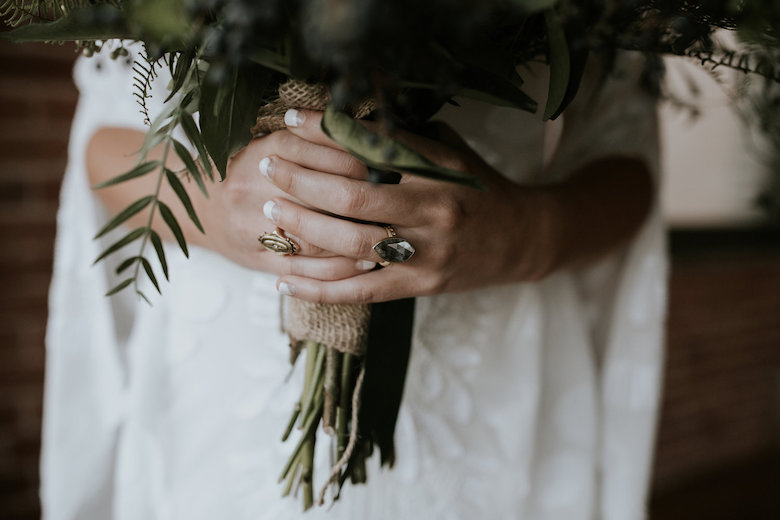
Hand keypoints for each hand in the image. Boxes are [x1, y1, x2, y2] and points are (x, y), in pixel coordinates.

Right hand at [87, 126, 377, 280]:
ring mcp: (254, 226)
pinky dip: (338, 270)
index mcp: (268, 150)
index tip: (396, 174)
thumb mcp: (279, 144)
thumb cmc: (252, 172)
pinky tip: (364, 265)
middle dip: (368, 208)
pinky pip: (305, 270)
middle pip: (325, 199)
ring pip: (318, 240)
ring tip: (390, 243)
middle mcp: (258, 186)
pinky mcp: (258, 258)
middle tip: (402, 211)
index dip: (368, 168)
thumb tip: (373, 141)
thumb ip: (318, 141)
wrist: (200, 205)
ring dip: (358, 243)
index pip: (330, 158)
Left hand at [260, 109, 555, 303]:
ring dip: (303, 228)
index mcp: (440, 170)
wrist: (525, 239)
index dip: (326, 133)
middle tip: (269, 169)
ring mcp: (427, 253)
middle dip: (302, 181)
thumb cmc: (481, 190)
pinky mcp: (420, 286)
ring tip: (270, 213)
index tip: (292, 122)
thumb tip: (348, 121)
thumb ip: (407, 140)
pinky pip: (360, 291)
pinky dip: (318, 289)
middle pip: (353, 196)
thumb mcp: (452, 155)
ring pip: (351, 244)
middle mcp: (433, 210)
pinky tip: (283, 281)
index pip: (373, 145)